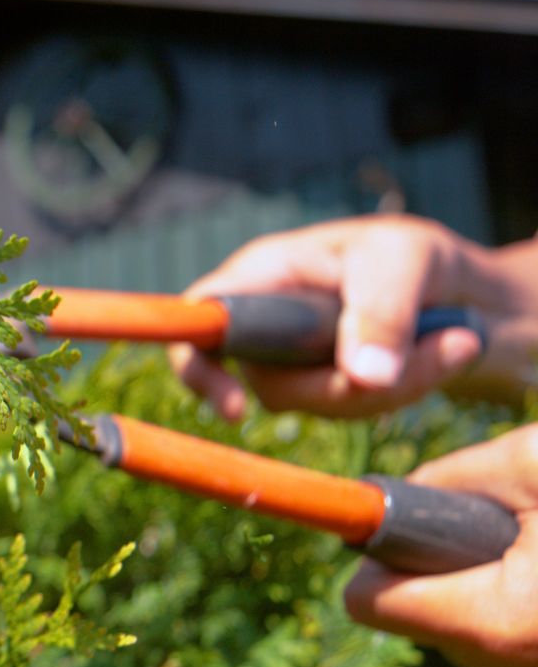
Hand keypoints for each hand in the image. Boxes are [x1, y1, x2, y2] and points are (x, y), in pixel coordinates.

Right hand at [169, 215, 537, 419]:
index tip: (235, 408)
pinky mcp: (326, 386)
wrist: (468, 290)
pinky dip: (402, 391)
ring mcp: (294, 359)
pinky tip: (440, 355)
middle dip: (346, 385)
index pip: (199, 321)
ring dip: (391, 386)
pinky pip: (350, 410)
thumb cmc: (420, 256)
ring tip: (455, 342)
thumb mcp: (407, 261)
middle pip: (269, 381)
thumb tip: (362, 379)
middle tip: (432, 354)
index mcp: (264, 274)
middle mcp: (267, 320)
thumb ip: (382, 312)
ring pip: (317, 403)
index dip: (197, 368)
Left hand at [345, 426, 537, 666]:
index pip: (367, 602)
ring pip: (471, 638)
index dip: (378, 558)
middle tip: (510, 534)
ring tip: (537, 556)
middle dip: (450, 572)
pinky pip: (517, 656)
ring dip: (492, 597)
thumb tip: (393, 496)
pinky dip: (526, 620)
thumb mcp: (537, 464)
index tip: (398, 529)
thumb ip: (450, 478)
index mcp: (499, 624)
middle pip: (422, 619)